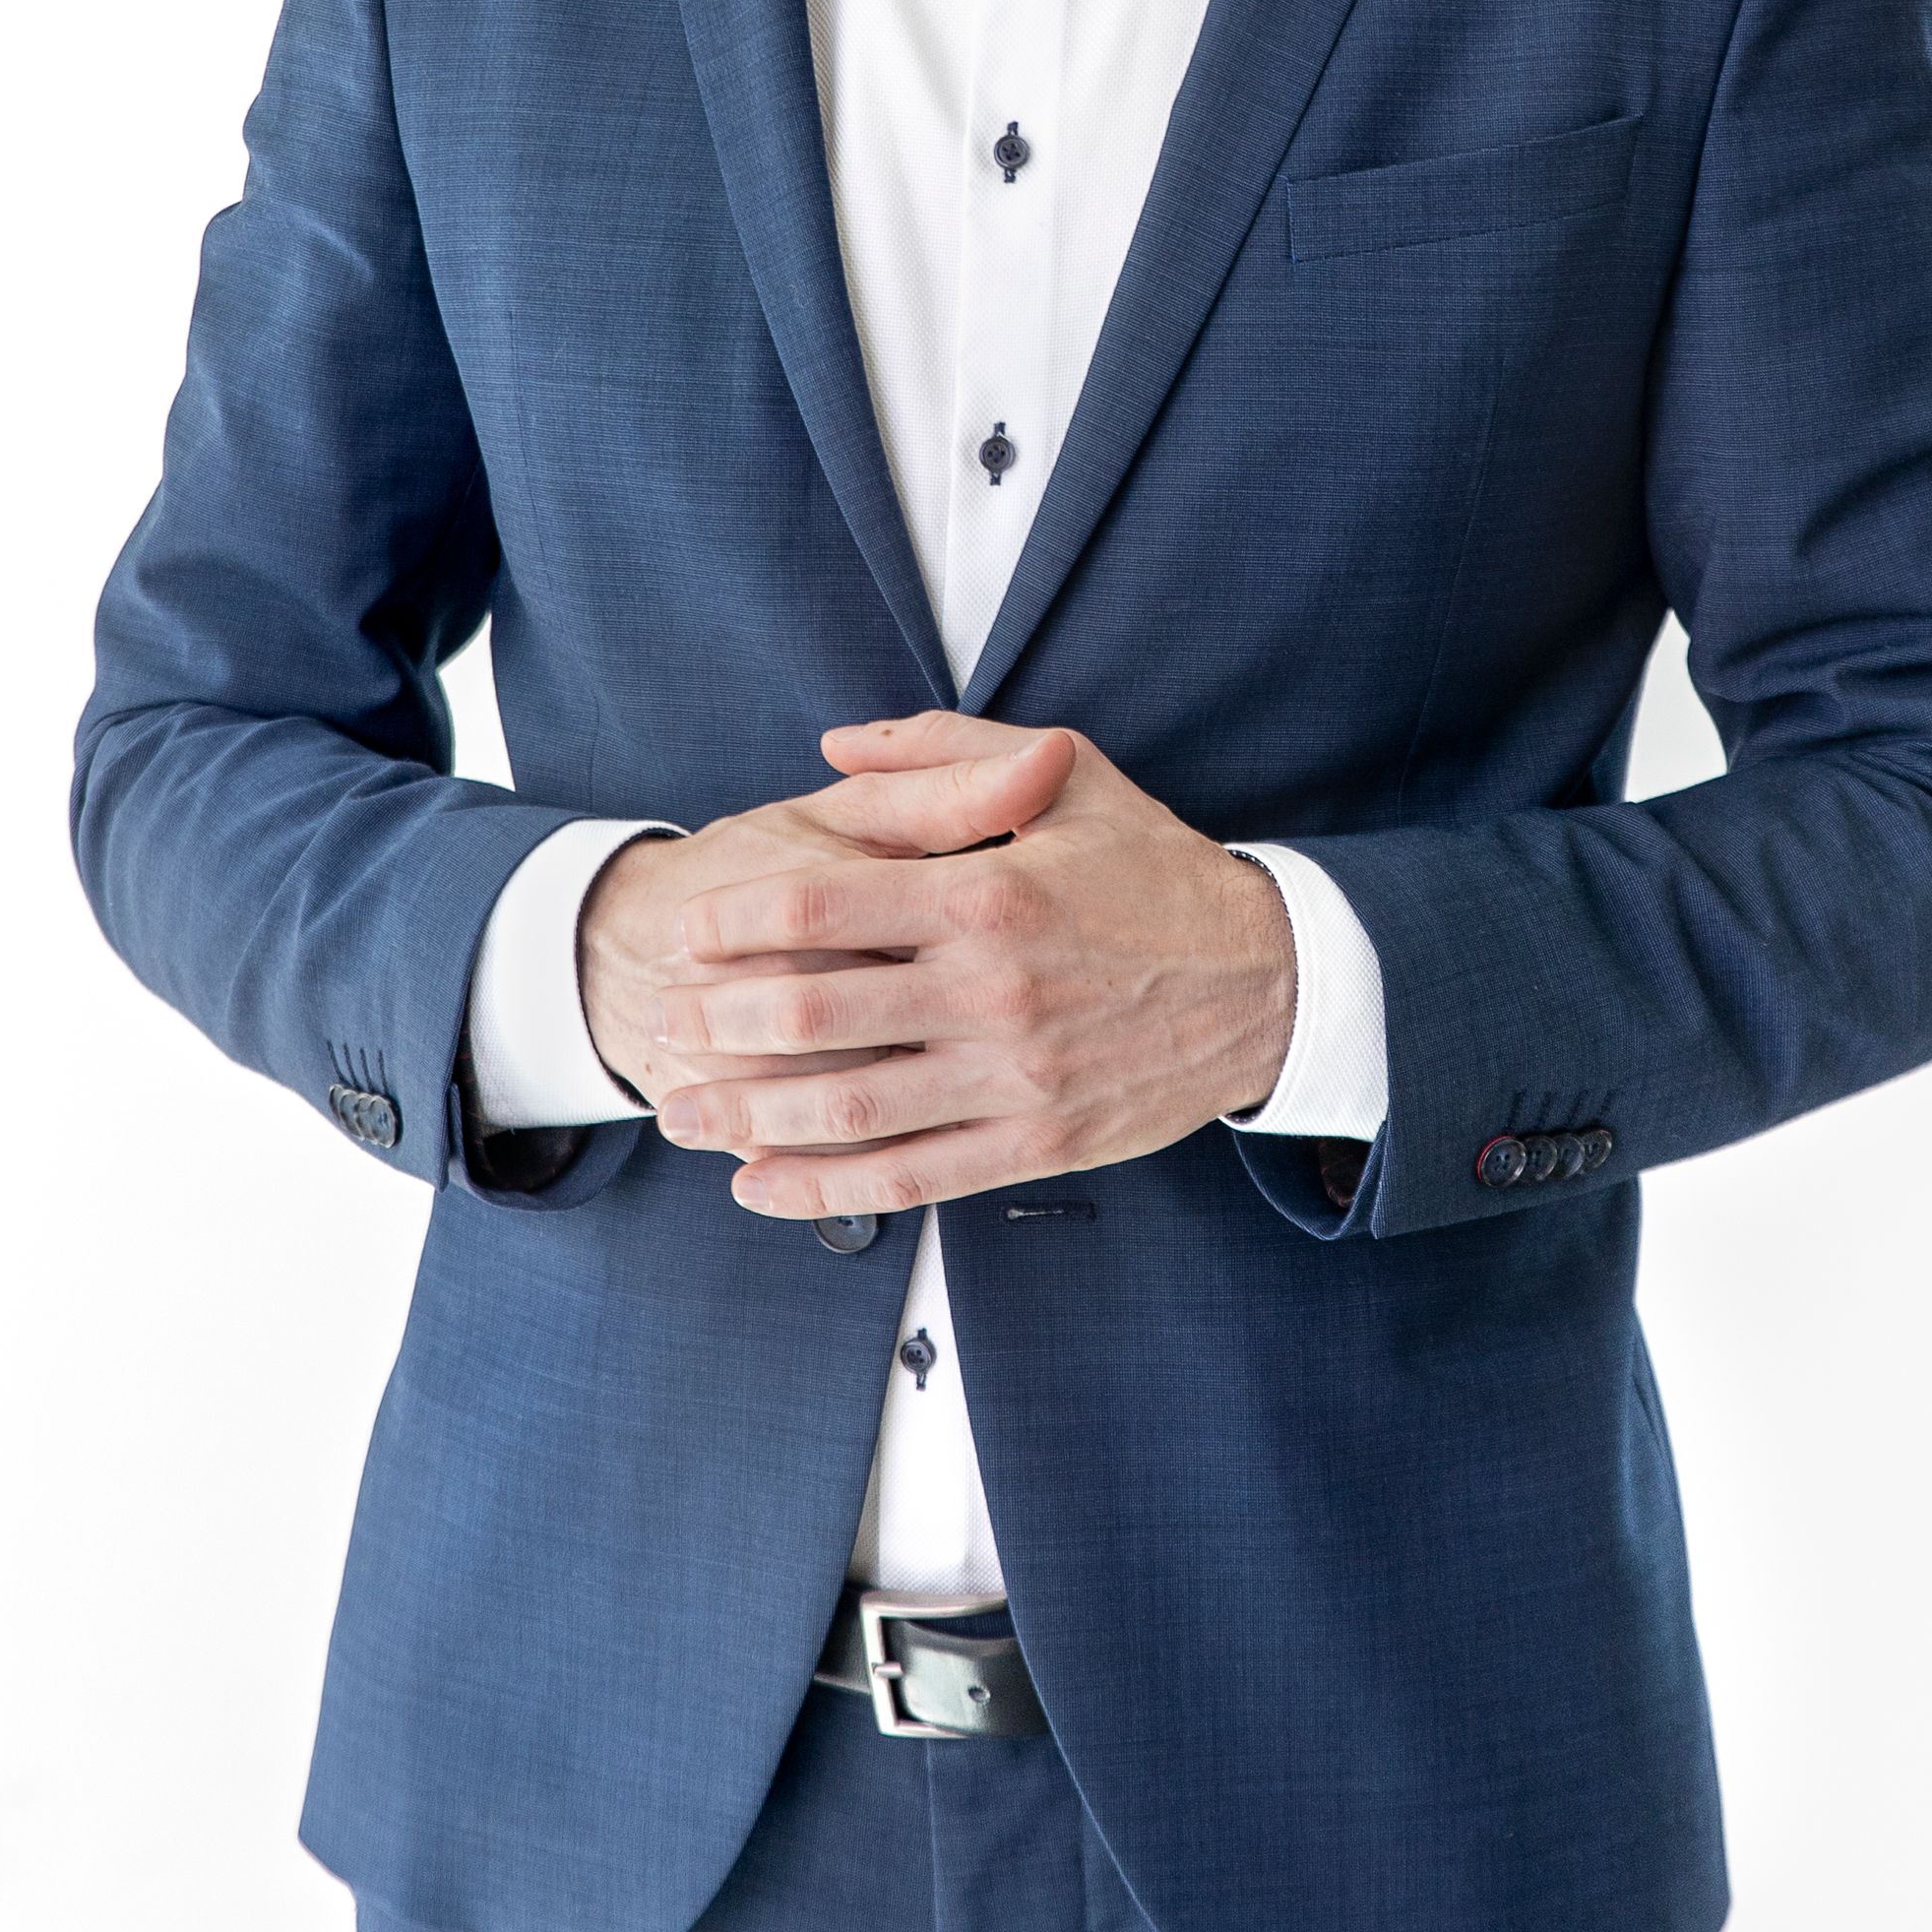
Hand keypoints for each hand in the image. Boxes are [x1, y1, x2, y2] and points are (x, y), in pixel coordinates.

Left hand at [649, 711, 1298, 1219]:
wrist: (1268, 978)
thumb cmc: (1155, 867)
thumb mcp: (1066, 772)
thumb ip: (944, 750)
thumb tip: (834, 744)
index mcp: (989, 893)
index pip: (826, 902)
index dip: (738, 916)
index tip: (686, 926)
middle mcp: (993, 990)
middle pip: (818, 1010)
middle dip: (722, 1018)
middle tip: (662, 1017)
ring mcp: (1014, 1075)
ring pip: (850, 1107)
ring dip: (750, 1113)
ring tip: (681, 1109)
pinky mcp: (1035, 1142)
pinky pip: (910, 1175)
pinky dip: (825, 1187)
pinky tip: (761, 1182)